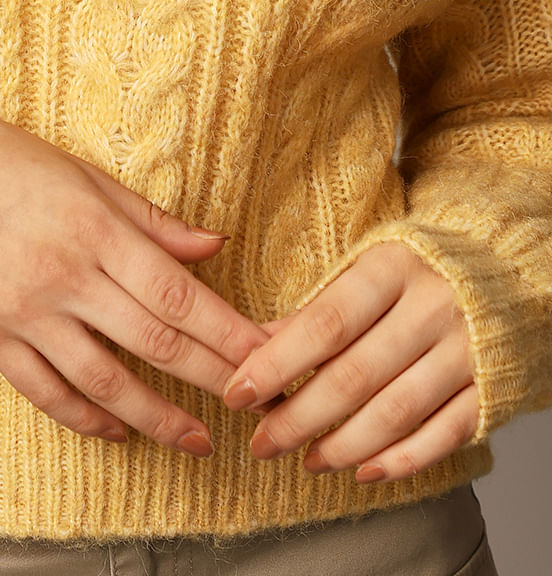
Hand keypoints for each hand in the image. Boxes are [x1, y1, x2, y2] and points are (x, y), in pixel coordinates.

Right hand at [0, 109, 282, 453]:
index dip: (229, 332)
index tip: (269, 355)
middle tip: (254, 404)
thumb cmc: (8, 161)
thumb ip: (151, 220)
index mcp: (92, 228)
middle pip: (154, 343)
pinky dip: (87, 419)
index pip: (178, 294)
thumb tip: (214, 247)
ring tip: (198, 441)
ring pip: (104, 383)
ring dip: (158, 418)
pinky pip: (46, 392)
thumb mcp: (85, 175)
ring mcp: (24, 312)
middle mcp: (62, 275)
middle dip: (213, 379)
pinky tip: (119, 431)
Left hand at [220, 241, 478, 481]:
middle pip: (355, 375)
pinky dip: (401, 459)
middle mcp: (431, 307)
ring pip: (395, 411)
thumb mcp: (361, 270)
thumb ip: (312, 310)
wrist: (501, 267)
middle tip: (262, 443)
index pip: (325, 324)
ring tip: (307, 461)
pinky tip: (363, 471)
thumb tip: (251, 349)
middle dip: (300, 417)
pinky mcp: (489, 386)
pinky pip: (443, 434)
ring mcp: (464, 350)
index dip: (278, 363)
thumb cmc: (412, 270)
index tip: (238, 394)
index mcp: (390, 268)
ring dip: (344, 445)